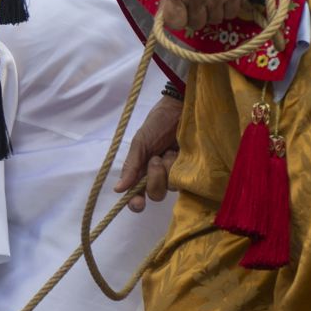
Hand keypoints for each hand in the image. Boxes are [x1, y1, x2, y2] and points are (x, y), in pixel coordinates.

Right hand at [114, 93, 183, 212]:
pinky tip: (180, 153)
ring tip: (171, 150)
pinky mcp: (192, 170)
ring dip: (168, 168)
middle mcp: (158, 176)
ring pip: (170, 187)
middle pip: (155, 194)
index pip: (136, 195)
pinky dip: (180, 167)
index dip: (135, 202)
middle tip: (156, 158)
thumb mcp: (140, 143)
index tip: (138, 202)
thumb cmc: (158, 123)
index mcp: (142, 171)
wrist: (181, 108)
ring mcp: (176, 174)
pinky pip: (185, 179)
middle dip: (154, 178)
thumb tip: (118, 189)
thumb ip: (131, 167)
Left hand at [157, 0, 254, 35]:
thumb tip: (172, 7)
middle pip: (196, 23)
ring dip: (214, 12)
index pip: (173, 21)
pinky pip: (231, 12)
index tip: (182, 12)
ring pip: (215, 20)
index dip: (178, 19)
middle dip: (197, 16)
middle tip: (200, 4)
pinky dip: (229, 7)